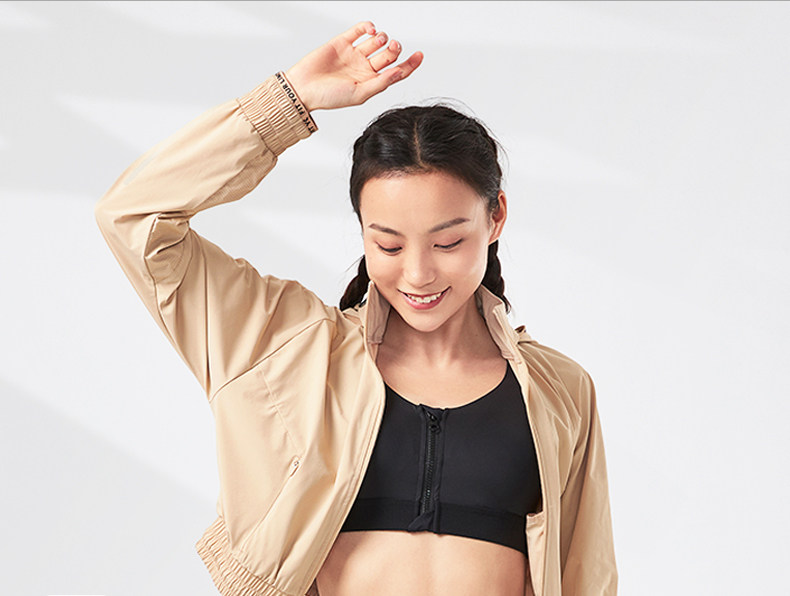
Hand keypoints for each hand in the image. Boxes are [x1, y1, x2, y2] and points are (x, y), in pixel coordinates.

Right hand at [285, 21, 422, 111]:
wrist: (304, 89)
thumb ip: (381, 83)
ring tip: (378, 40)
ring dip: (383, 38)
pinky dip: (368, 27)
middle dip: (394, 49)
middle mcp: (364, 68)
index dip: (410, 64)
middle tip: (392, 47)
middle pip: (389, 55)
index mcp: (371, 82)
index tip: (420, 55)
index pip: (396, 71)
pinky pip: (359, 31)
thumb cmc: (330, 97)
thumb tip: (400, 72)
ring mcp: (354, 55)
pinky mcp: (342, 42)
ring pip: (376, 41)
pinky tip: (370, 29)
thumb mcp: (359, 94)